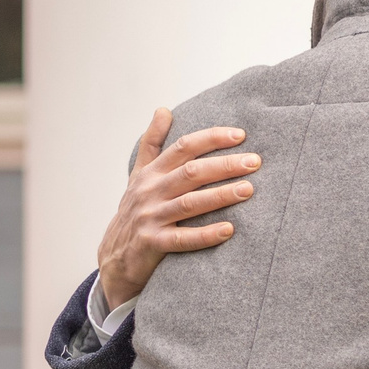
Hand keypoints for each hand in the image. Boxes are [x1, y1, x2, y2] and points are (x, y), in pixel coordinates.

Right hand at [95, 109, 258, 310]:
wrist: (114, 259)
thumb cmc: (134, 212)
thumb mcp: (138, 175)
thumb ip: (152, 143)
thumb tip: (163, 110)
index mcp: (151, 173)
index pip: (183, 147)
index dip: (211, 139)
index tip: (240, 135)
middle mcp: (150, 191)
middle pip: (191, 172)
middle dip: (224, 165)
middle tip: (255, 162)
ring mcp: (151, 217)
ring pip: (190, 203)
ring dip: (221, 195)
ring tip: (248, 190)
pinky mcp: (152, 243)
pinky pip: (182, 239)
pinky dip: (206, 235)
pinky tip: (229, 230)